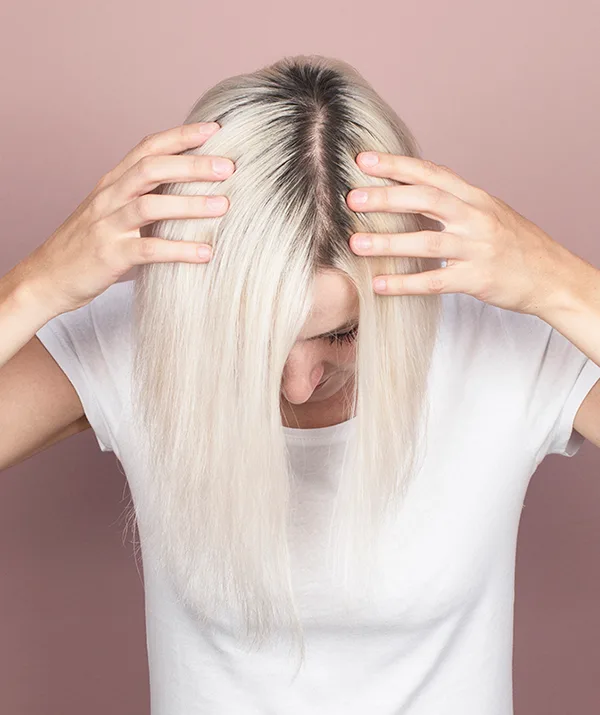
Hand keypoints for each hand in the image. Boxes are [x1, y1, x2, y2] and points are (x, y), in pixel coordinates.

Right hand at [20, 121, 233, 315]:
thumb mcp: (113, 210)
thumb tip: (190, 188)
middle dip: (192, 164)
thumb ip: (144, 195)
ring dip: (190, 204)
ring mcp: (108, 226)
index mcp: (113, 182)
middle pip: (151, 169)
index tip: (215, 129)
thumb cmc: (89, 244)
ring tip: (224, 206)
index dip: (181, 136)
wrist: (48, 277)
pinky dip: (178, 250)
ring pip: (150, 205)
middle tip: (229, 166)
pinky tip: (205, 253)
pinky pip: (148, 249)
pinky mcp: (110, 256)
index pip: (148, 148)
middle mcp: (109, 197)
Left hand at [346, 152, 574, 316]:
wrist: (552, 277)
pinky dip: (405, 284)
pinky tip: (379, 286)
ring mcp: (477, 249)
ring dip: (388, 243)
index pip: (432, 174)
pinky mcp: (476, 279)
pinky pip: (434, 281)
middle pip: (427, 200)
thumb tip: (411, 191)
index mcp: (475, 198)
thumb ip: (454, 202)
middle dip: (386, 198)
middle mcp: (476, 218)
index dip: (397, 165)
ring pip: (427, 242)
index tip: (364, 160)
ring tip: (355, 245)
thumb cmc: (515, 245)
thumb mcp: (488, 212)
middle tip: (352, 198)